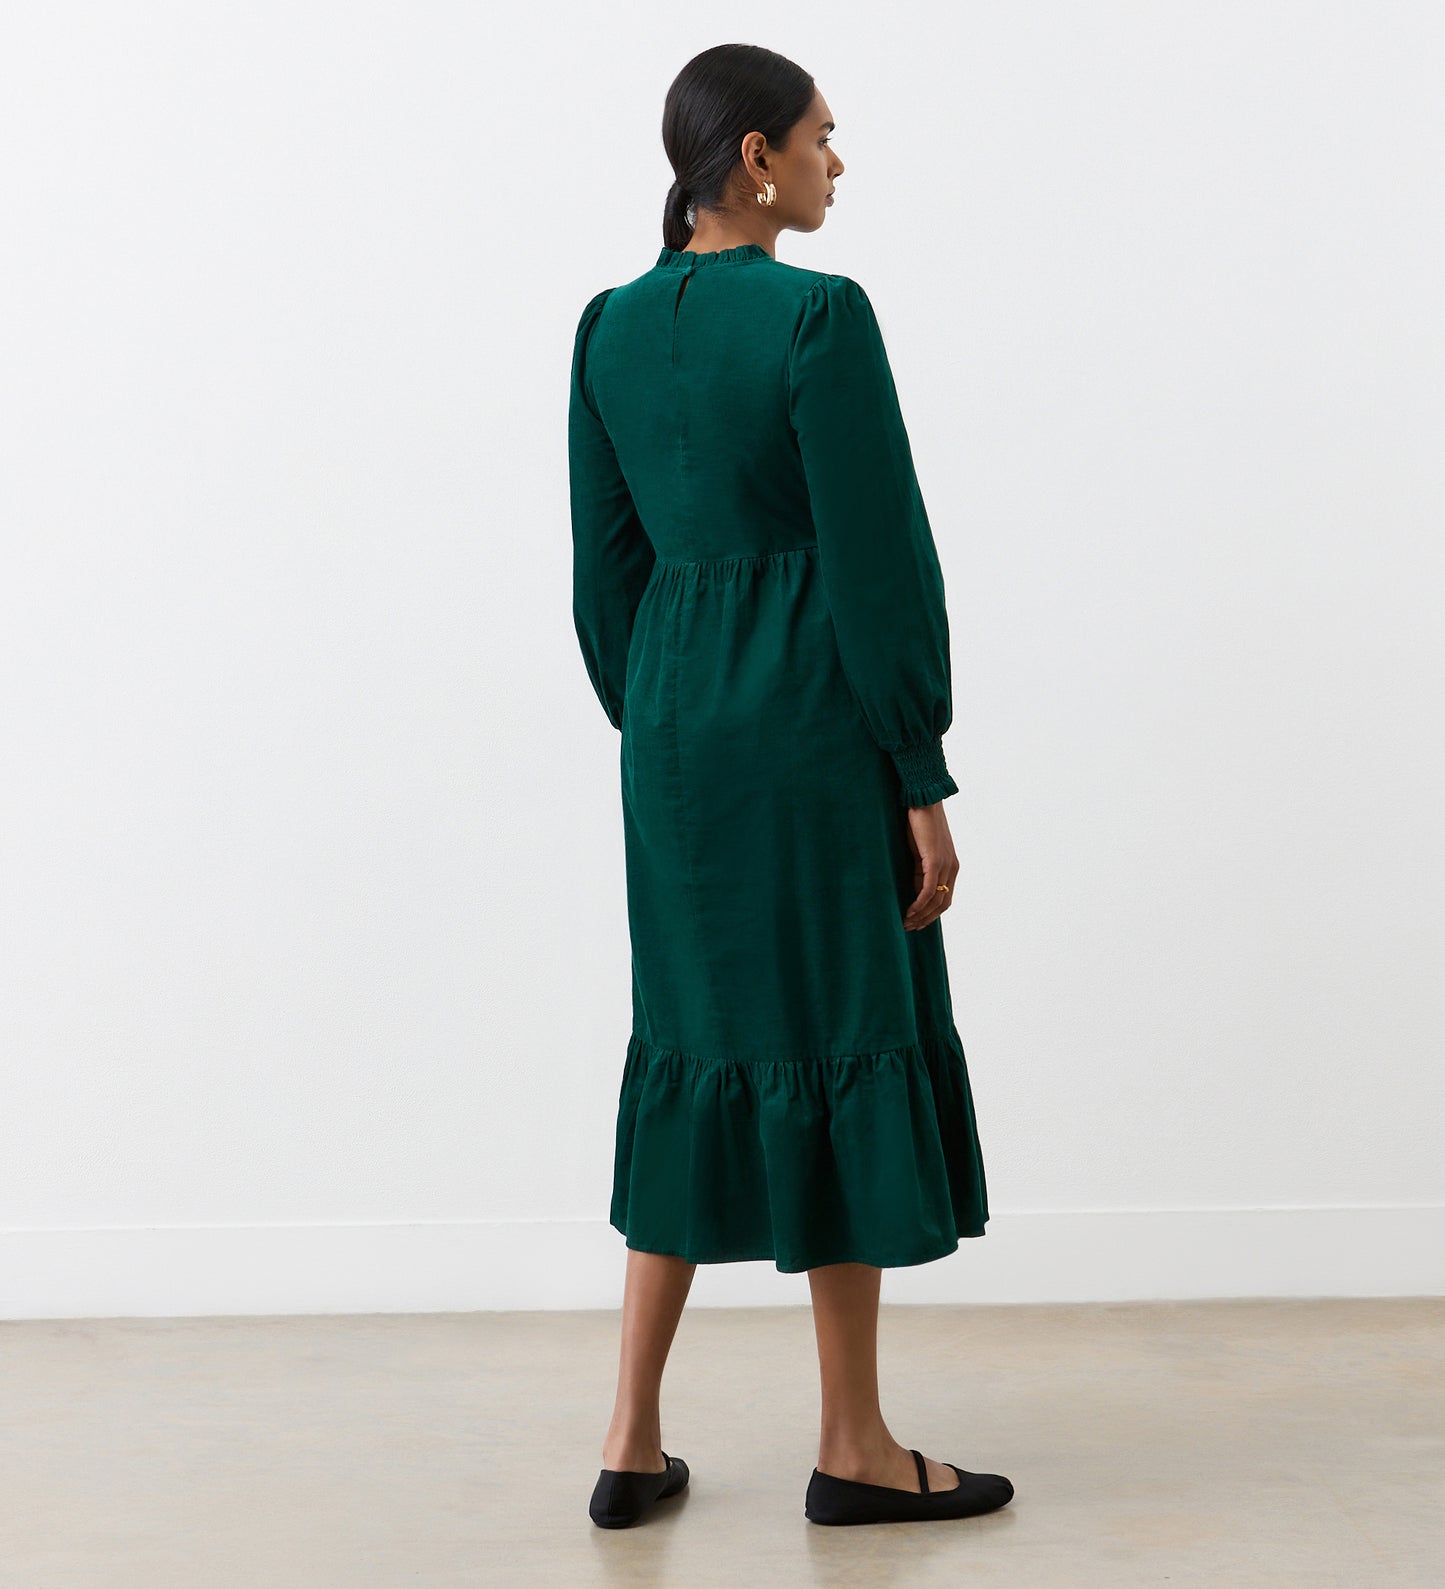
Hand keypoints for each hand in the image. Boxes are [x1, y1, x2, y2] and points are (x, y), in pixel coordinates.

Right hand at [902, 802, 957, 930]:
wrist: (924, 801)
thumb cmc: (919, 823)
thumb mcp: (920, 852)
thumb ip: (919, 869)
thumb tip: (913, 888)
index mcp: (950, 866)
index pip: (944, 898)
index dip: (931, 914)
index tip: (915, 922)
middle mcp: (952, 868)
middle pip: (942, 904)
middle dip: (925, 919)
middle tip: (908, 928)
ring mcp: (945, 865)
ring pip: (936, 900)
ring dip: (921, 915)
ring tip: (906, 923)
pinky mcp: (935, 860)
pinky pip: (928, 889)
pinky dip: (919, 903)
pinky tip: (909, 911)